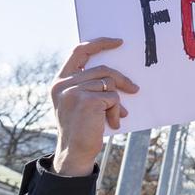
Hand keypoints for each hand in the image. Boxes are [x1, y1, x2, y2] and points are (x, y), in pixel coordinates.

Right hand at [51, 38, 138, 176]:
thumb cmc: (83, 127)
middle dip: (122, 79)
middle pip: (103, 69)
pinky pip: (113, 98)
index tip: (119, 42)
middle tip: (135, 89)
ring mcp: (73, 91)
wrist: (74, 152)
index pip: (79, 51)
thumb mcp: (82, 102)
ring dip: (117, 101)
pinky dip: (117, 110)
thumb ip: (91, 85)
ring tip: (117, 115)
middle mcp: (63, 84)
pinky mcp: (86, 100)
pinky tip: (113, 123)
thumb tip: (118, 76)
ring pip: (110, 84)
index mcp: (60, 81)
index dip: (99, 43)